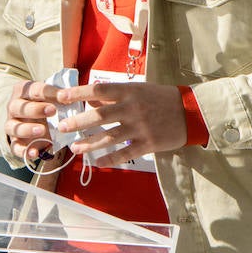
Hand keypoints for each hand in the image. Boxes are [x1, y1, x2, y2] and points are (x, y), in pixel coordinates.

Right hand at [4, 79, 65, 161]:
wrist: (34, 119)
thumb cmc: (45, 103)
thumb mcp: (51, 97)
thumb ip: (58, 97)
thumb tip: (72, 97)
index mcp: (23, 91)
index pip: (34, 90)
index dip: (48, 92)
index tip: (63, 96)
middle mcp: (14, 107)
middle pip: (20, 107)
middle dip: (36, 109)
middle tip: (53, 111)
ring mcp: (11, 124)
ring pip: (14, 127)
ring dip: (28, 129)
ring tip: (42, 130)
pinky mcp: (14, 141)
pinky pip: (15, 147)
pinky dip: (24, 151)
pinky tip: (34, 153)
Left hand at [57, 81, 186, 166]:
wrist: (191, 112)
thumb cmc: (162, 98)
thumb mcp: (139, 90)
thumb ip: (116, 95)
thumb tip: (90, 100)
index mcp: (130, 91)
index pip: (98, 90)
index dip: (78, 93)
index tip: (61, 97)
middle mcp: (133, 108)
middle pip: (99, 115)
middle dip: (78, 122)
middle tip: (62, 127)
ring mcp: (140, 127)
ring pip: (109, 137)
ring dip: (89, 143)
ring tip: (75, 148)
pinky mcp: (148, 143)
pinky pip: (124, 153)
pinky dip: (109, 159)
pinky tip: (97, 162)